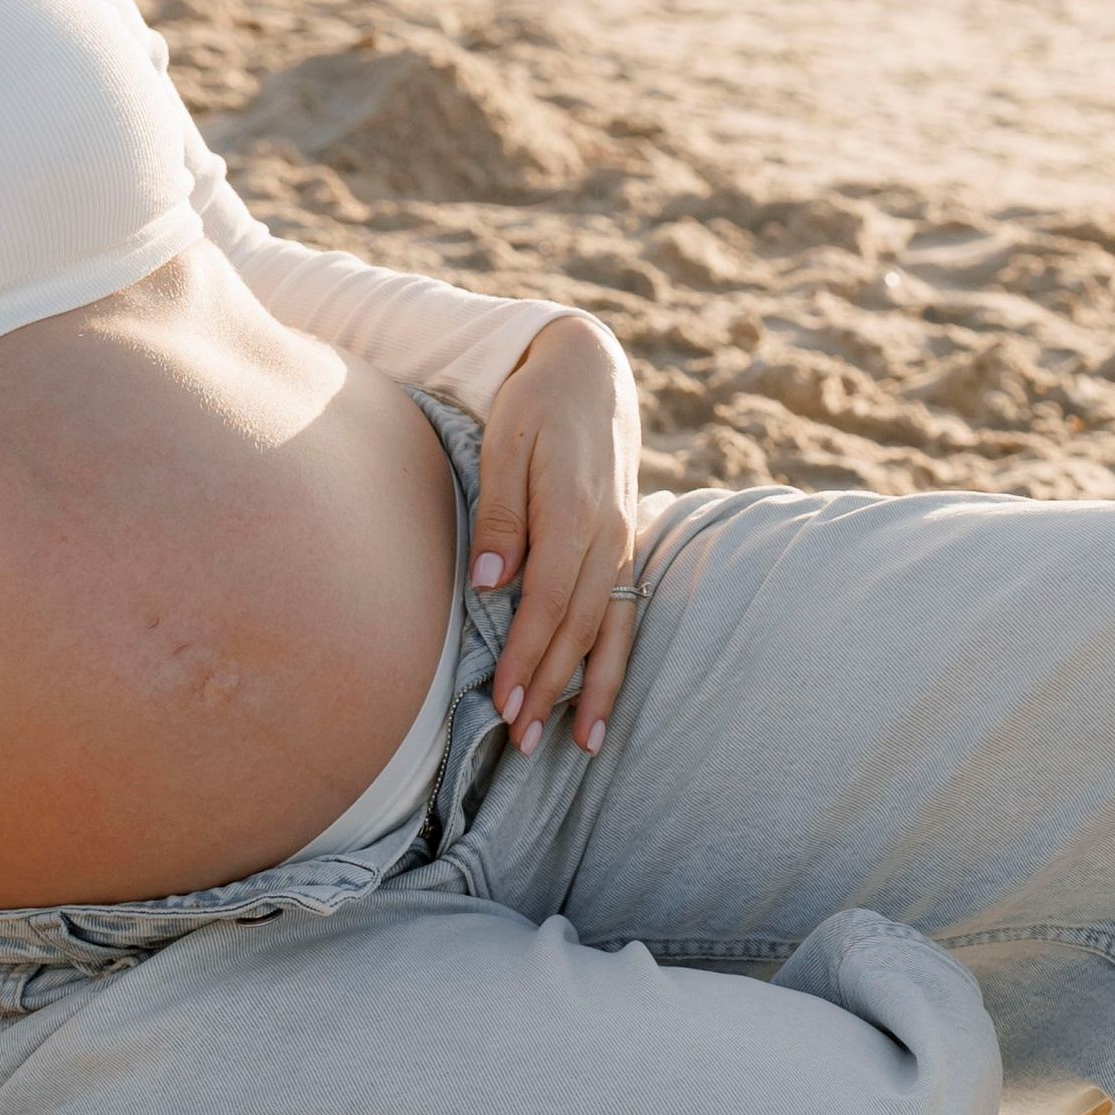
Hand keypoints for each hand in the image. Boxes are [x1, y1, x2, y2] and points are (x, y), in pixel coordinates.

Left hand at [471, 313, 643, 758]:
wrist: (589, 369)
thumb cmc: (535, 405)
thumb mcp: (504, 443)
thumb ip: (499, 513)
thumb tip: (489, 583)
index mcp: (575, 514)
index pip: (549, 604)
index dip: (527, 659)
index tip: (503, 704)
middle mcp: (608, 536)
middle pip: (579, 628)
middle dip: (553, 689)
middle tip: (524, 743)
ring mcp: (622, 542)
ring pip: (611, 628)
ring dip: (595, 689)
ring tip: (583, 744)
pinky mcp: (624, 544)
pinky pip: (625, 611)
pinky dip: (616, 657)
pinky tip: (607, 696)